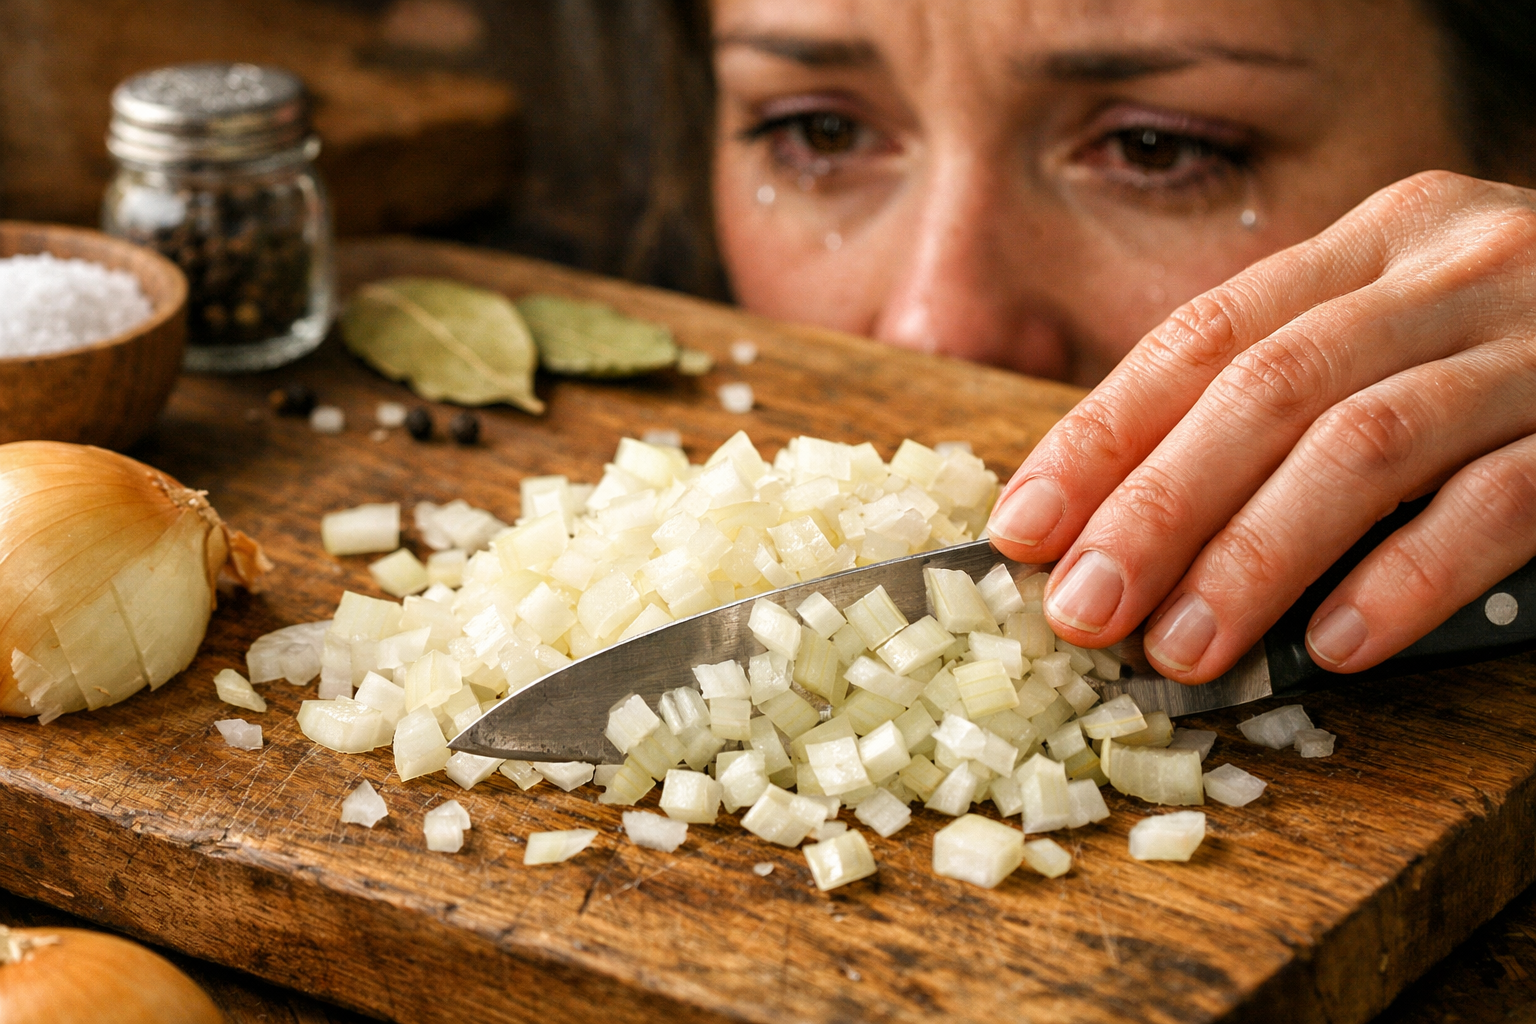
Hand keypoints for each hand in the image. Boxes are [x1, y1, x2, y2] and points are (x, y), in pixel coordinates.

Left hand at [987, 171, 1535, 682]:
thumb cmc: (1513, 350)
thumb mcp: (1395, 329)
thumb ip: (1284, 390)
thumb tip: (1122, 511)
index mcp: (1371, 243)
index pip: (1199, 337)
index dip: (1100, 437)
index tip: (1023, 526)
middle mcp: (1447, 268)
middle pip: (1263, 390)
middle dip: (1154, 508)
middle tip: (1083, 610)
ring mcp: (1534, 339)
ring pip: (1361, 445)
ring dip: (1255, 557)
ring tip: (1181, 649)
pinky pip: (1499, 502)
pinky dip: (1407, 578)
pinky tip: (1338, 646)